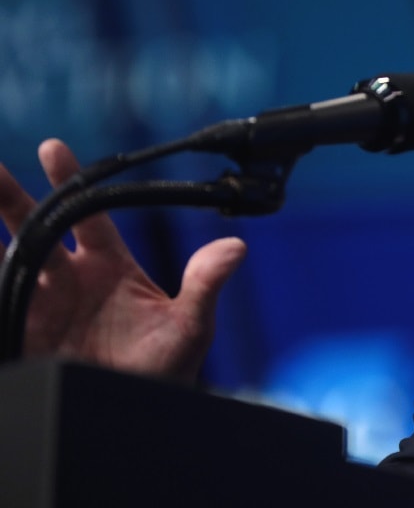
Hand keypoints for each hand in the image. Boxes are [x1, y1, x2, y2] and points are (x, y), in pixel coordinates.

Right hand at [0, 139, 245, 381]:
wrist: (135, 418)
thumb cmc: (166, 370)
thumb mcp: (190, 327)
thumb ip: (206, 284)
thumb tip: (237, 246)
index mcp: (108, 266)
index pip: (87, 214)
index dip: (69, 181)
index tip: (52, 148)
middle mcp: (69, 280)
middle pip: (35, 228)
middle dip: (9, 199)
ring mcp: (41, 306)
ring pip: (7, 262)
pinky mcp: (21, 334)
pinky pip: (1, 304)